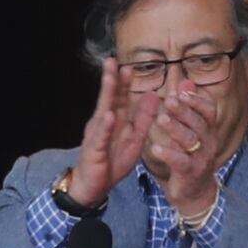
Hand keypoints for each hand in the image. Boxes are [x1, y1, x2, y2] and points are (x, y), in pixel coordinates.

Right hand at [69, 59, 161, 206]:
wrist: (94, 186)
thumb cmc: (112, 161)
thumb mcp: (135, 138)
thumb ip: (144, 117)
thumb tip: (154, 94)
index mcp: (114, 120)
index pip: (119, 97)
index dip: (124, 82)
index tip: (129, 66)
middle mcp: (103, 123)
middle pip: (108, 98)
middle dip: (111, 79)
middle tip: (112, 61)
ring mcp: (97, 135)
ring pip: (102, 111)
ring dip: (106, 95)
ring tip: (110, 78)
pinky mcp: (95, 149)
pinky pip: (101, 136)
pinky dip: (105, 126)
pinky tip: (109, 115)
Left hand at [144, 84, 221, 217]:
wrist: (195, 193)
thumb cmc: (189, 157)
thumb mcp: (190, 131)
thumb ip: (188, 107)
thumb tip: (187, 81)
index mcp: (208, 130)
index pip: (209, 111)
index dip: (197, 100)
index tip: (182, 91)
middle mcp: (208, 142)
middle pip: (198, 123)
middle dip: (184, 110)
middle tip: (169, 100)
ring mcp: (200, 159)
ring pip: (190, 140)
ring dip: (175, 129)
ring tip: (160, 119)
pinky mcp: (190, 173)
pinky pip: (180, 162)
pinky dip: (168, 154)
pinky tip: (155, 148)